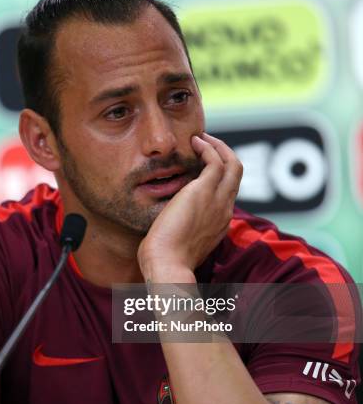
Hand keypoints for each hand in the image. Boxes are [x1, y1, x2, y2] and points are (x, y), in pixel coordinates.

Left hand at [138, 133, 241, 280]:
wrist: (167, 265)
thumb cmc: (166, 261)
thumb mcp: (180, 244)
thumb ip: (182, 231)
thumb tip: (170, 227)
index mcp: (219, 224)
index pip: (227, 193)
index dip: (219, 176)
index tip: (203, 166)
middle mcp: (224, 211)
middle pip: (237, 175)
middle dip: (225, 155)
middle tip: (207, 144)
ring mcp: (218, 200)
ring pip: (233, 164)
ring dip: (218, 147)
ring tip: (200, 138)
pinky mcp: (204, 191)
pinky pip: (215, 160)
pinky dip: (208, 147)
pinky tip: (194, 142)